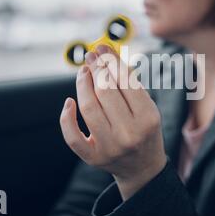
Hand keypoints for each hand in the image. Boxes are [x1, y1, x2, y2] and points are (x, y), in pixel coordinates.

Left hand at [60, 45, 166, 199]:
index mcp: (148, 119)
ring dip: (82, 84)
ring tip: (83, 72)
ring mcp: (110, 148)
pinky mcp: (93, 158)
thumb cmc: (145, 130)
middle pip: (105, 91)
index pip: (126, 81)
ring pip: (88, 108)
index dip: (111, 61)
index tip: (101, 48)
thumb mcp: (147, 106)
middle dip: (96, 68)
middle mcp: (130, 134)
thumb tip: (106, 52)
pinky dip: (66, 117)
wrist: (143, 167)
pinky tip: (69, 102)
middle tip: (90, 56)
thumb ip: (129, 81)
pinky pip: (72, 136)